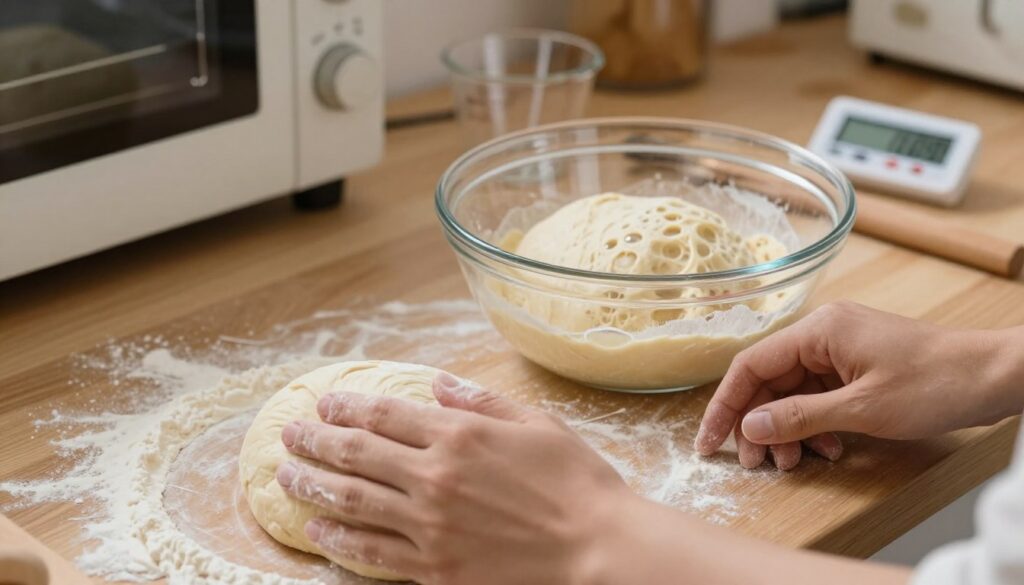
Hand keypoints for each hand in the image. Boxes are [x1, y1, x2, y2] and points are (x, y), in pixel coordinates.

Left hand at [274, 373, 629, 584]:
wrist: (599, 550)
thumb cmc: (577, 483)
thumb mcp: (537, 425)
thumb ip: (482, 402)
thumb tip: (439, 383)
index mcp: (459, 435)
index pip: (384, 414)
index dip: (347, 407)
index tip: (324, 404)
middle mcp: (434, 476)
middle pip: (355, 454)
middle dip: (314, 441)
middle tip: (289, 435)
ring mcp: (429, 525)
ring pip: (352, 501)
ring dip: (312, 486)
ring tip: (285, 477)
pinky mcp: (434, 566)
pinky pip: (373, 552)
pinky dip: (340, 539)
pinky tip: (318, 530)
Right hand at [694, 301, 1019, 470]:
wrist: (995, 376)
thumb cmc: (936, 384)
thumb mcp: (861, 409)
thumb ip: (799, 417)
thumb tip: (749, 426)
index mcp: (818, 331)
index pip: (751, 365)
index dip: (725, 405)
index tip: (709, 440)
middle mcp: (823, 334)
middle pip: (769, 381)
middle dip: (758, 425)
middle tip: (756, 464)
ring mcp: (841, 350)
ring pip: (793, 392)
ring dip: (788, 430)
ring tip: (793, 463)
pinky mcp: (857, 366)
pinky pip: (819, 396)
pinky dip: (815, 425)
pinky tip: (828, 449)